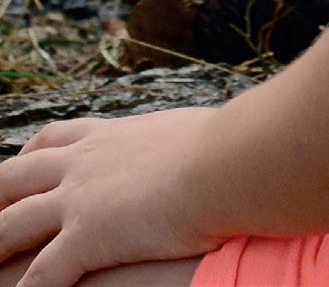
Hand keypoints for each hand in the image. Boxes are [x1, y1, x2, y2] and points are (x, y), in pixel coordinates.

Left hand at [0, 108, 227, 286]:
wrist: (230, 161)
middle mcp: (85, 164)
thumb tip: (211, 141)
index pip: (56, 138)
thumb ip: (184, 141)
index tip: (23, 163)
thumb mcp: (196, 131)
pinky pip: (44, 274)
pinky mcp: (89, 237)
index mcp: (111, 136)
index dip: (31, 155)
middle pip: (13, 177)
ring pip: (12, 225)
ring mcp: (80, 200)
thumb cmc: (231, 144)